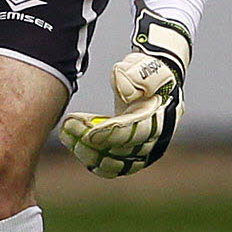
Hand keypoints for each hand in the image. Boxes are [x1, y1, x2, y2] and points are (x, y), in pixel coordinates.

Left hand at [59, 1, 191, 177]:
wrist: (153, 78)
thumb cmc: (147, 69)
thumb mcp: (144, 65)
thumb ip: (136, 75)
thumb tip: (125, 93)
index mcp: (163, 115)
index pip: (137, 131)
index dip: (113, 134)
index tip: (89, 132)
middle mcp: (156, 138)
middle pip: (124, 150)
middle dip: (94, 142)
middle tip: (69, 128)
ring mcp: (145, 150)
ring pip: (117, 162)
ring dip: (90, 154)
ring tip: (68, 136)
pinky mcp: (132, 156)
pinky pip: (114, 167)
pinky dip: (94, 162)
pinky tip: (75, 147)